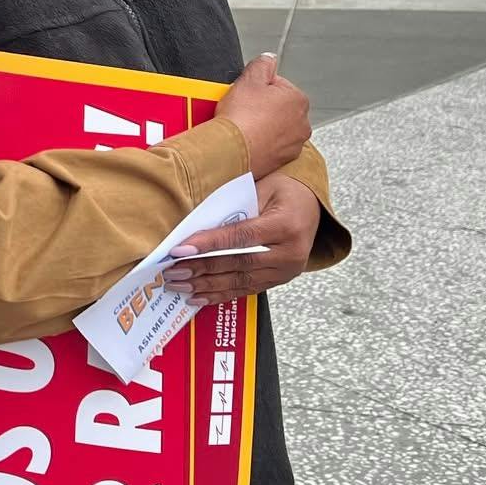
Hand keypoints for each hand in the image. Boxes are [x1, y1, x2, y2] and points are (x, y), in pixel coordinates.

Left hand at [159, 173, 321, 305]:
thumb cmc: (285, 190)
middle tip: (173, 271)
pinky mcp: (280, 280)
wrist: (312, 205)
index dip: (209, 244)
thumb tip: (197, 227)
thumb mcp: (263, 187)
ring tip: (180, 286)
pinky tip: (199, 297)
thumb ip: (235, 207)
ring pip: (241, 281)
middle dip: (202, 269)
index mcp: (286, 225)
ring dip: (207, 286)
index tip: (181, 249)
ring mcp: (287, 271)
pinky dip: (221, 294)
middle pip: (239, 264)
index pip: (241, 237)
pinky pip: (247, 289)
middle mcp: (290, 252)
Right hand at [216, 54, 310, 178]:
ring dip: (262, 125)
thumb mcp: (249, 78)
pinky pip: (271, 146)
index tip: (247, 93)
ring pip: (275, 127)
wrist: (231, 152)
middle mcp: (302, 123)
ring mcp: (293, 144)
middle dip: (262, 106)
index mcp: (299, 100)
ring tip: (243, 125)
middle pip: (278, 107)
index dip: (258, 86)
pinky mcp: (282, 160)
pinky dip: (260, 142)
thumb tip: (268, 59)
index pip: (277, 85)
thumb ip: (262, 63)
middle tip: (243, 108)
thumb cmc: (242, 119)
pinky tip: (246, 140)